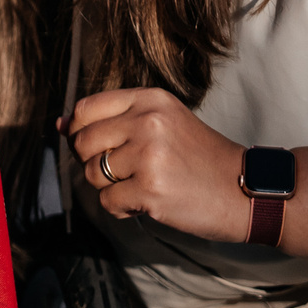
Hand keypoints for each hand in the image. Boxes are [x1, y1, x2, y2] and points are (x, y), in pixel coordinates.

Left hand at [67, 88, 248, 241]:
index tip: (101, 146)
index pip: (85, 109)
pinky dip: (122, 208)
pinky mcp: (149, 188)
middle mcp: (148, 121)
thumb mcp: (164, 124)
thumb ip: (113, 122)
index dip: (81, 132)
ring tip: (145, 185)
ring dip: (111, 187)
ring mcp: (148, 155)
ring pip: (92, 174)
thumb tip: (59, 124)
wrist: (249, 190)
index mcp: (150, 100)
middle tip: (128, 171)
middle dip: (95, 163)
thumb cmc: (201, 160)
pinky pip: (107, 201)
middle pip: (82, 143)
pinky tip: (149, 202)